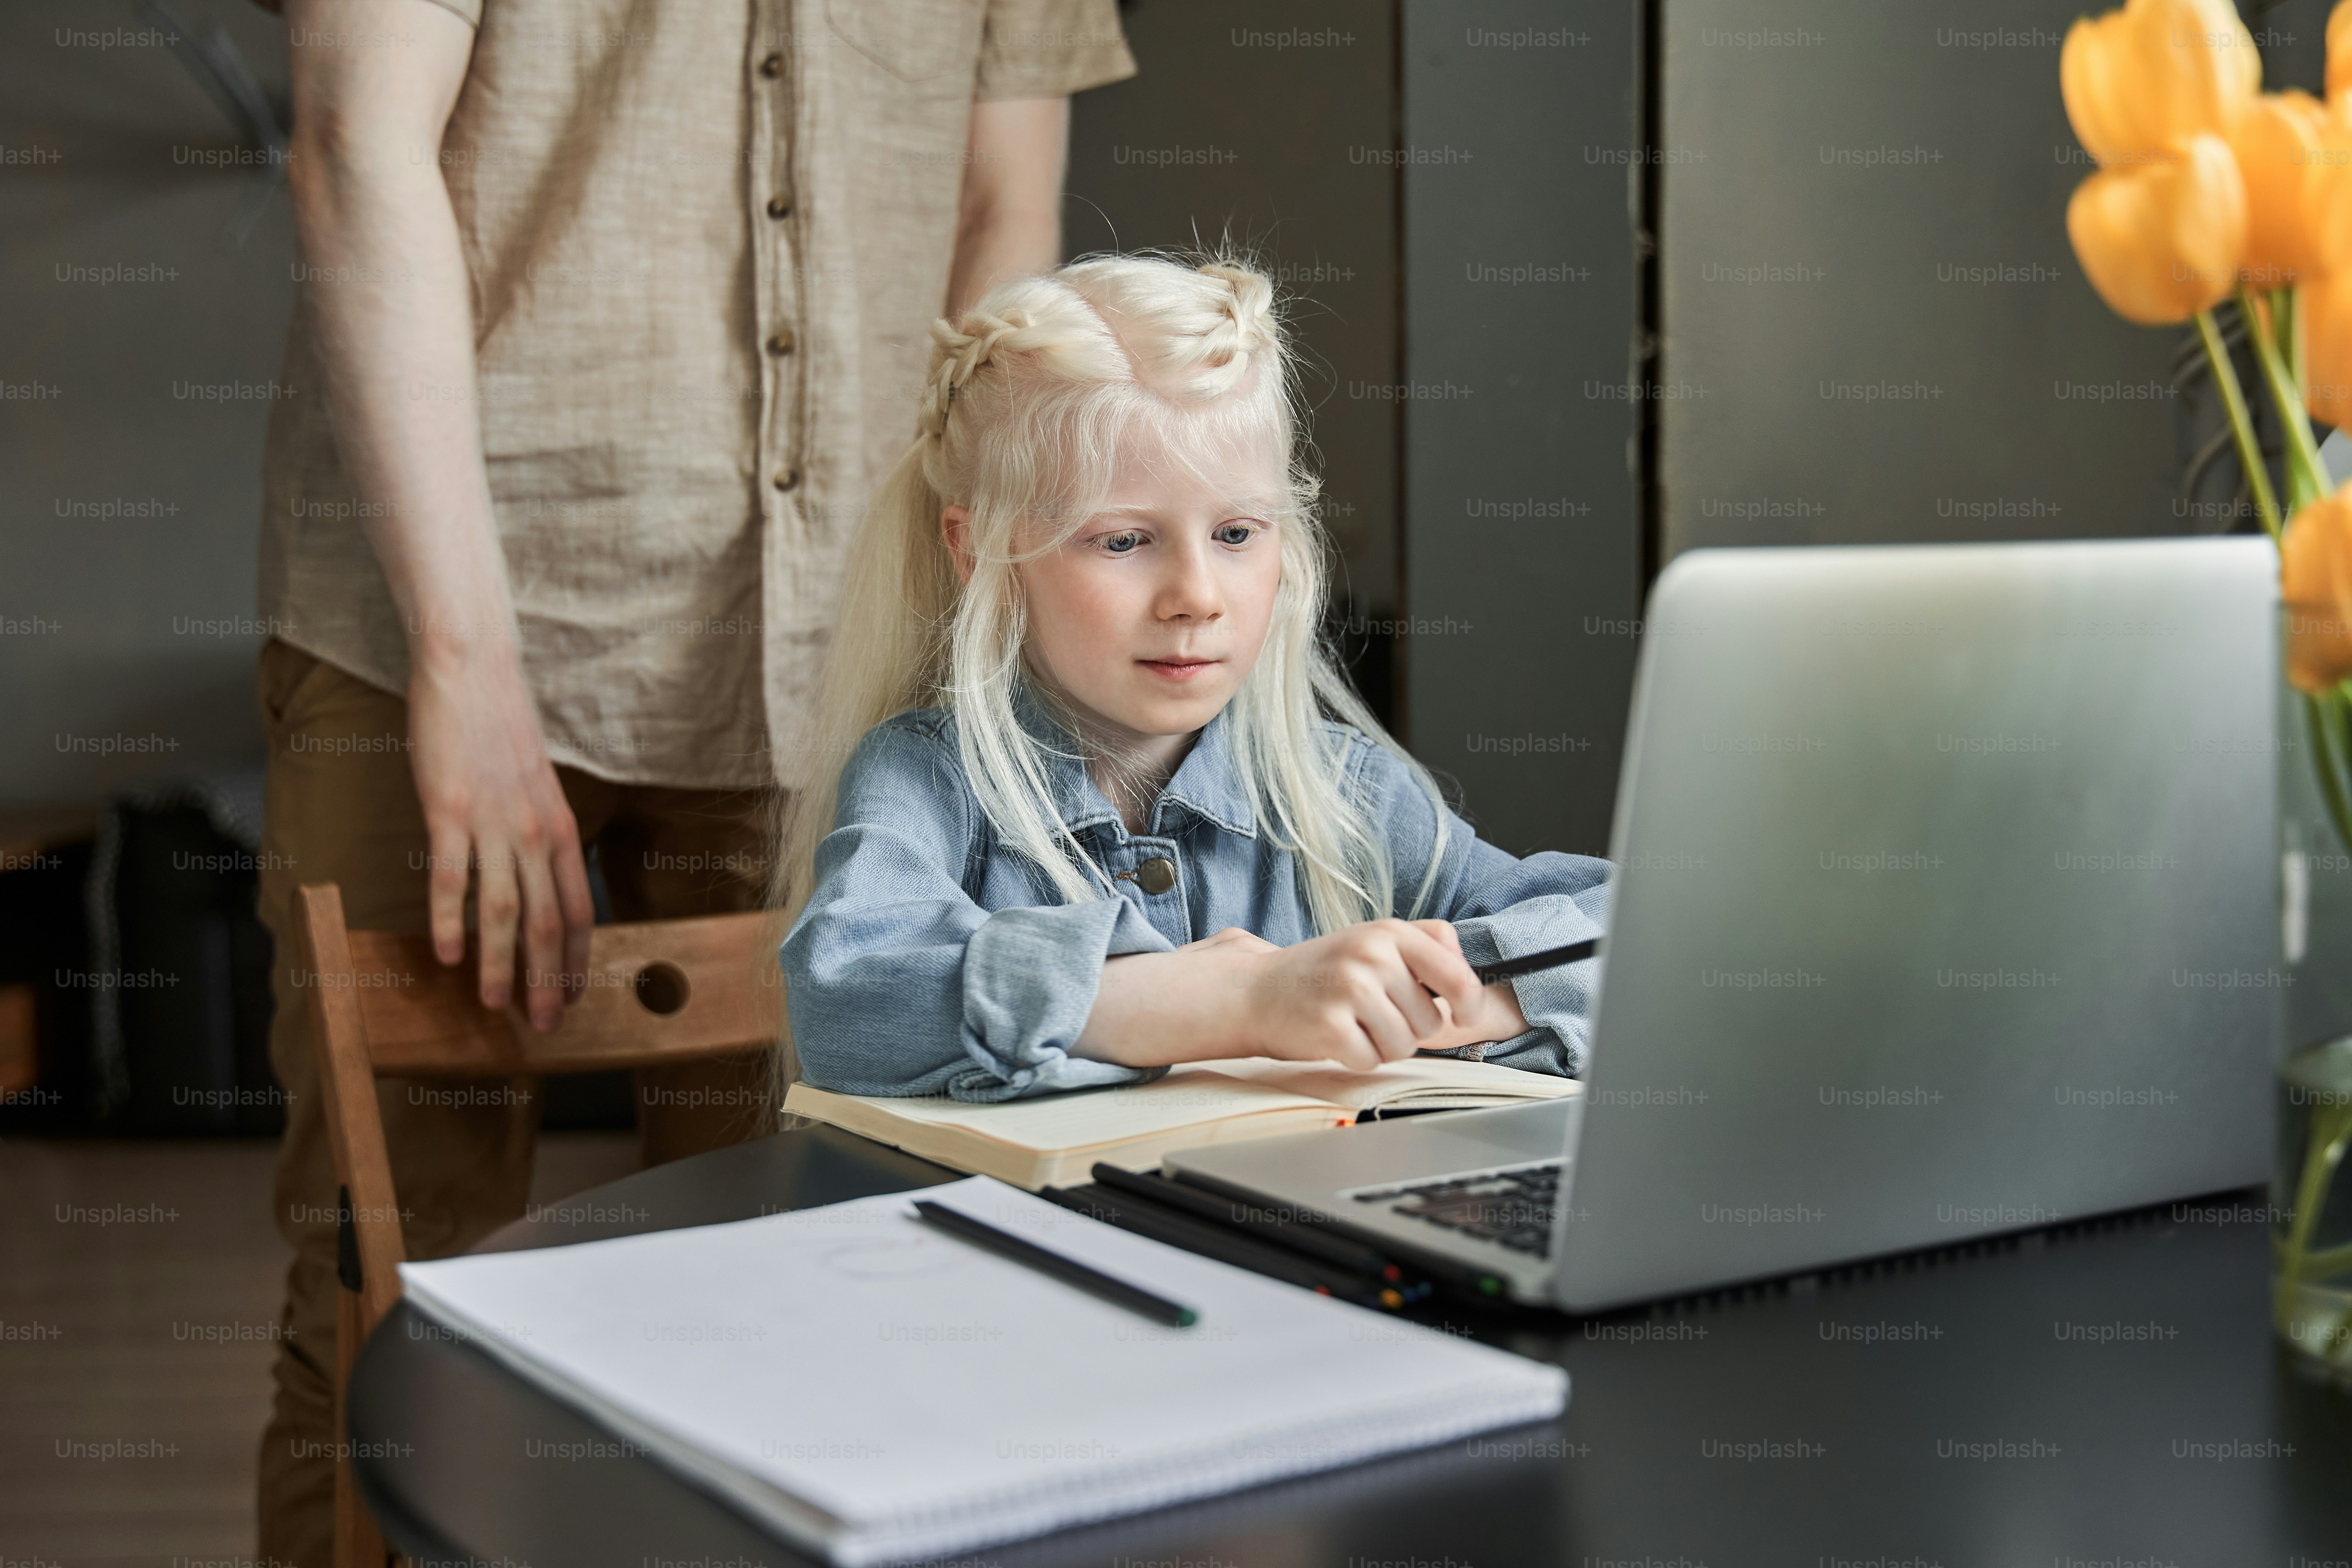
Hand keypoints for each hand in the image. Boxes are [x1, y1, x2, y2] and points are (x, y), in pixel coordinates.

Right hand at [407, 646, 593, 1031]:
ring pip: (503, 912)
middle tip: (545, 1024)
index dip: (575, 960)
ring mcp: (493, 823)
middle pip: (547, 923)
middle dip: (547, 980)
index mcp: (563, 829)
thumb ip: (542, 832)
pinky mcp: (449, 811)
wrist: (472, 672)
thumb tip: (541, 874)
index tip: (572, 997)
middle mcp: (536, 832)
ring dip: (500, 965)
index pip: (578, 910)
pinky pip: (451, 879)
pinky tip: (447, 956)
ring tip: (495, 1005)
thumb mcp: (539, 786)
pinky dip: (448, 922)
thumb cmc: (501, 728)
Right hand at [1228, 918, 1491, 1070]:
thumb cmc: (1320, 971)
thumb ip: (1424, 944)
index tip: (1467, 1015)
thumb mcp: (1372, 940)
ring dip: (1382, 1045)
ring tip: (1353, 1023)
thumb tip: (1468, 974)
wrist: (1254, 991)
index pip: (1455, 973)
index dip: (1470, 1002)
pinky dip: (1357, 1057)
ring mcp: (1351, 991)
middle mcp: (1372, 957)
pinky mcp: (1332, 1027)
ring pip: (1404, 1045)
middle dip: (1408, 1027)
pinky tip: (1336, 1037)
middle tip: (1372, 1012)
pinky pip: (1372, 1060)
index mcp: (1389, 933)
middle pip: (1430, 1021)